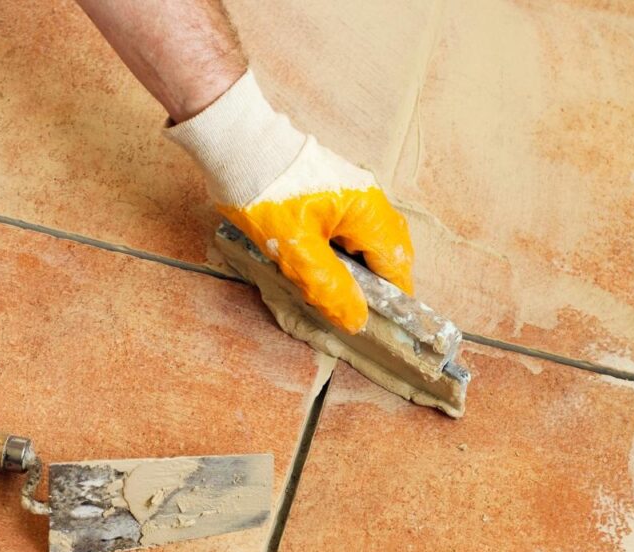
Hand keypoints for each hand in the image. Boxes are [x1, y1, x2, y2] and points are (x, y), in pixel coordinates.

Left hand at [167, 71, 414, 332]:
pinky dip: (340, 252)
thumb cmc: (265, 193)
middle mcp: (369, 199)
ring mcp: (351, 191)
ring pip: (366, 240)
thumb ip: (330, 286)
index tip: (378, 325)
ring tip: (331, 291)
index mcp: (369, 212)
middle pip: (386, 252)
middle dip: (374, 284)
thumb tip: (357, 319)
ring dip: (355, 269)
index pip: (397, 264)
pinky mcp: (330, 190)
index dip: (392, 299)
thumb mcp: (296, 250)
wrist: (235, 144)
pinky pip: (348, 228)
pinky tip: (318, 264)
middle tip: (350, 310)